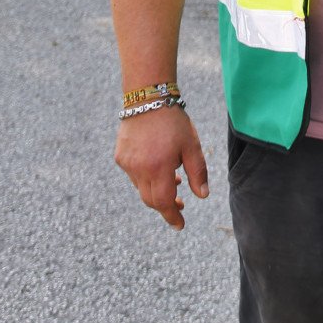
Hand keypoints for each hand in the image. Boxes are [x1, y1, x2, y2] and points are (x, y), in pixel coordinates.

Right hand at [114, 106, 208, 228]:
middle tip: (180, 204)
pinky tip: (156, 165)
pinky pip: (133, 175)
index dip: (172, 216)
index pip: (164, 202)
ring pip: (141, 188)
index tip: (180, 225)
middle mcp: (139, 169)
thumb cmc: (173, 120)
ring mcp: (127, 163)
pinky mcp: (120, 156)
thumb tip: (202, 196)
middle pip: (151, 200)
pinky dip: (145, 177)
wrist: (148, 97)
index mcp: (159, 167)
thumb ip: (197, 172)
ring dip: (156, 190)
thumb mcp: (191, 144)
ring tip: (173, 178)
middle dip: (166, 205)